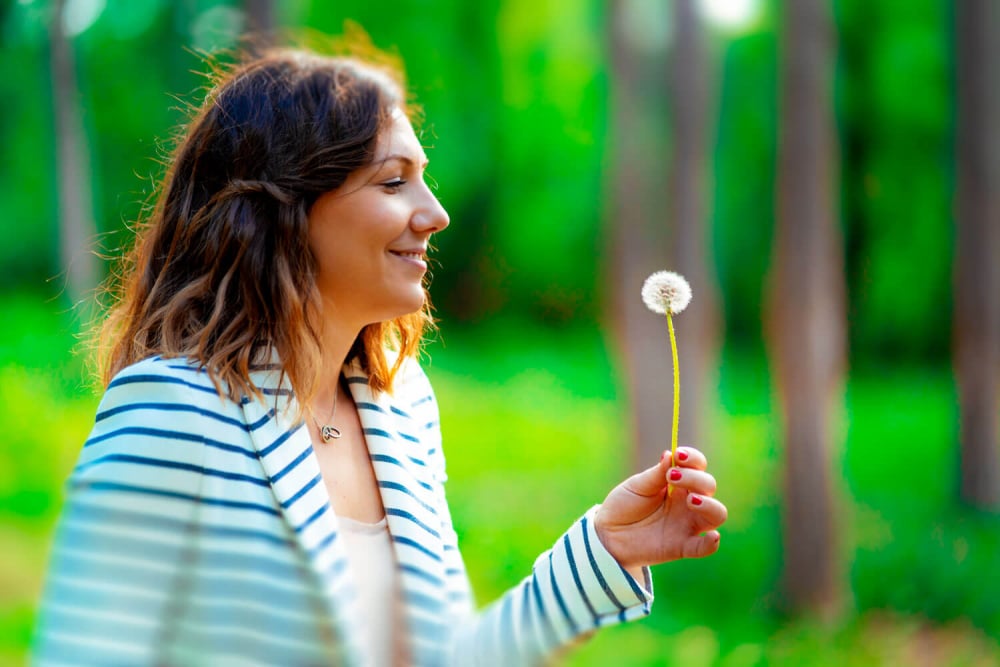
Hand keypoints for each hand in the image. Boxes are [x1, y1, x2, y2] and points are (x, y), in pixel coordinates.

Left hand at [594, 447, 726, 573]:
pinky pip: (704, 547)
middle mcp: (689, 502)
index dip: (694, 458)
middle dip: (695, 478)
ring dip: (709, 504)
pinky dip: (712, 543)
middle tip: (672, 477)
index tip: (679, 455)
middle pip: (709, 486)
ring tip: (691, 499)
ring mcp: (688, 524)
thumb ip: (656, 474)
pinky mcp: (683, 546)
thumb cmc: (624, 505)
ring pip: (717, 514)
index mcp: (679, 483)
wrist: (608, 534)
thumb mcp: (637, 486)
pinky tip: (712, 536)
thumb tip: (670, 454)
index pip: (698, 466)